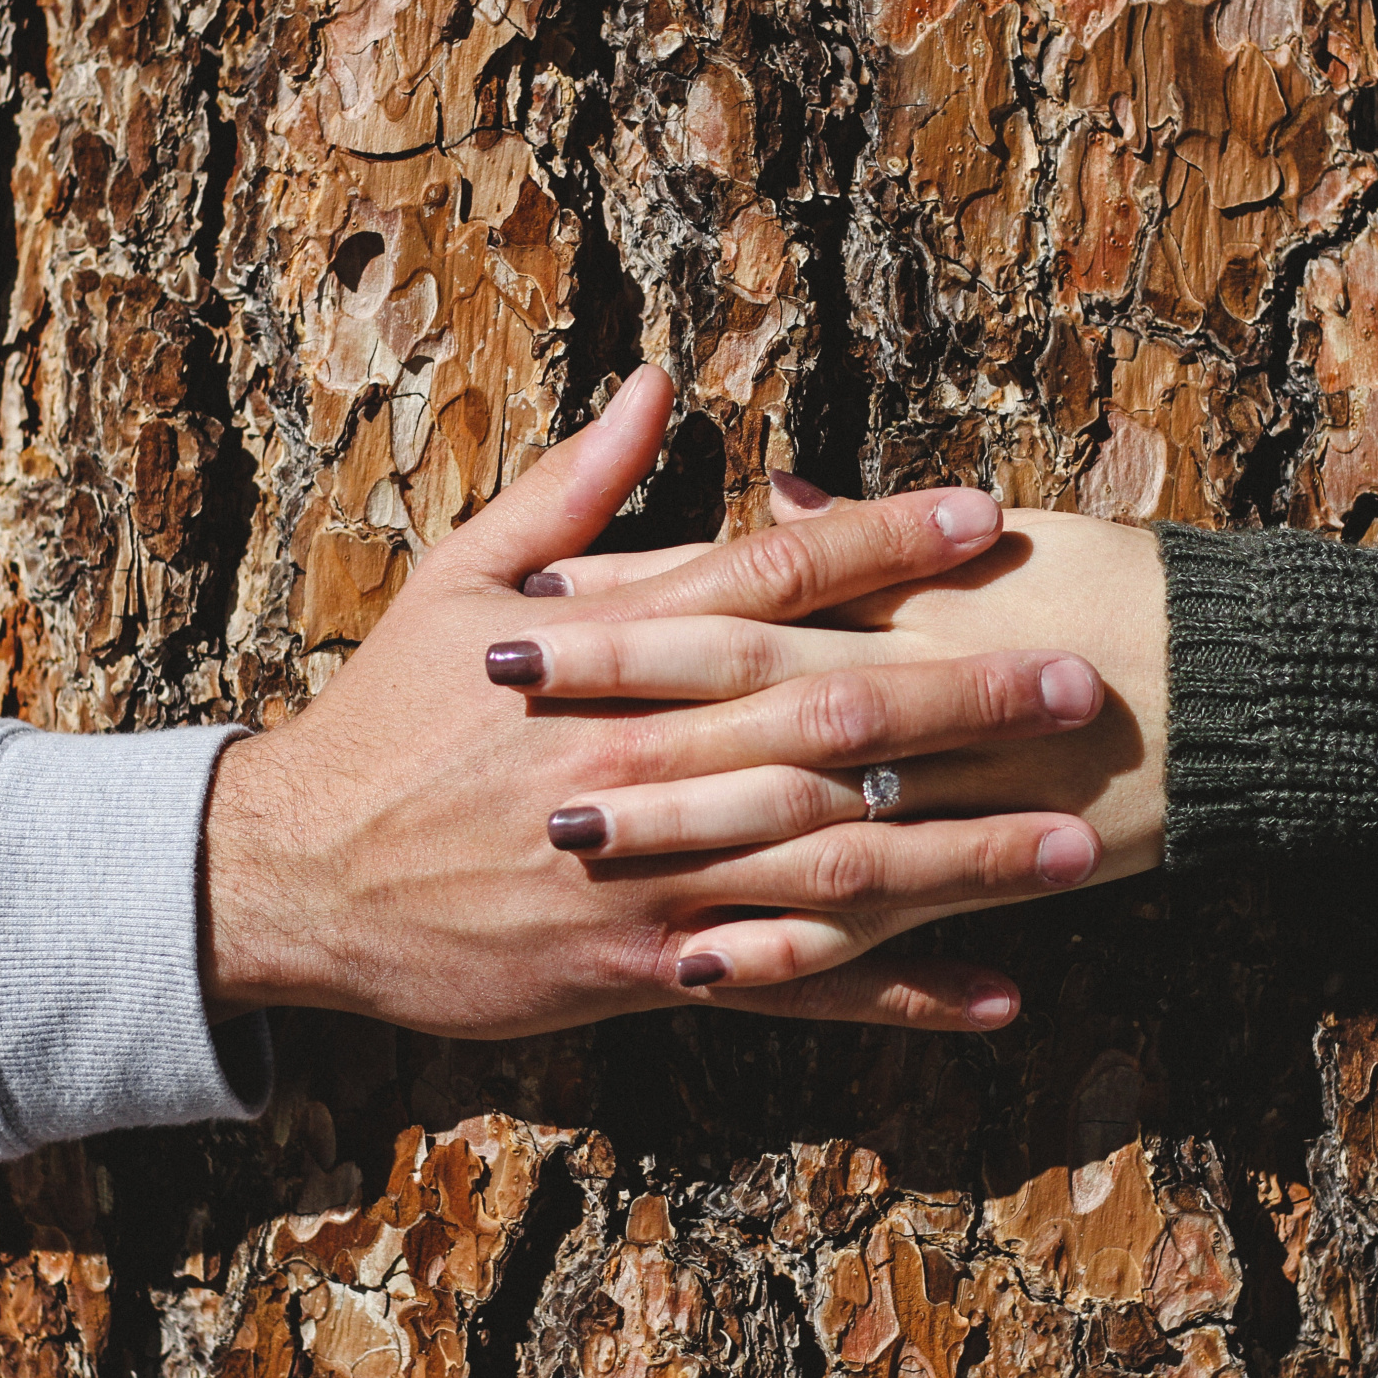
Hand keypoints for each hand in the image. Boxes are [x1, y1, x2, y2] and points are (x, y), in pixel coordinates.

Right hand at [201, 371, 1107, 1036]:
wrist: (299, 874)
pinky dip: (897, 993)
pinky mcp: (647, 971)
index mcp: (606, 656)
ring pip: (833, 866)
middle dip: (963, 703)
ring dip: (965, 856)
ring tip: (1078, 842)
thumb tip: (655, 384)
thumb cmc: (389, 716)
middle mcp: (645, 763)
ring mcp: (652, 877)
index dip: (882, 546)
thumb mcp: (457, 580)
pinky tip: (998, 992)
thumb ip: (570, 491)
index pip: (766, 581)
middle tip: (1077, 684)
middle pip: (828, 725)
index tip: (983, 521)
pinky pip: (793, 988)